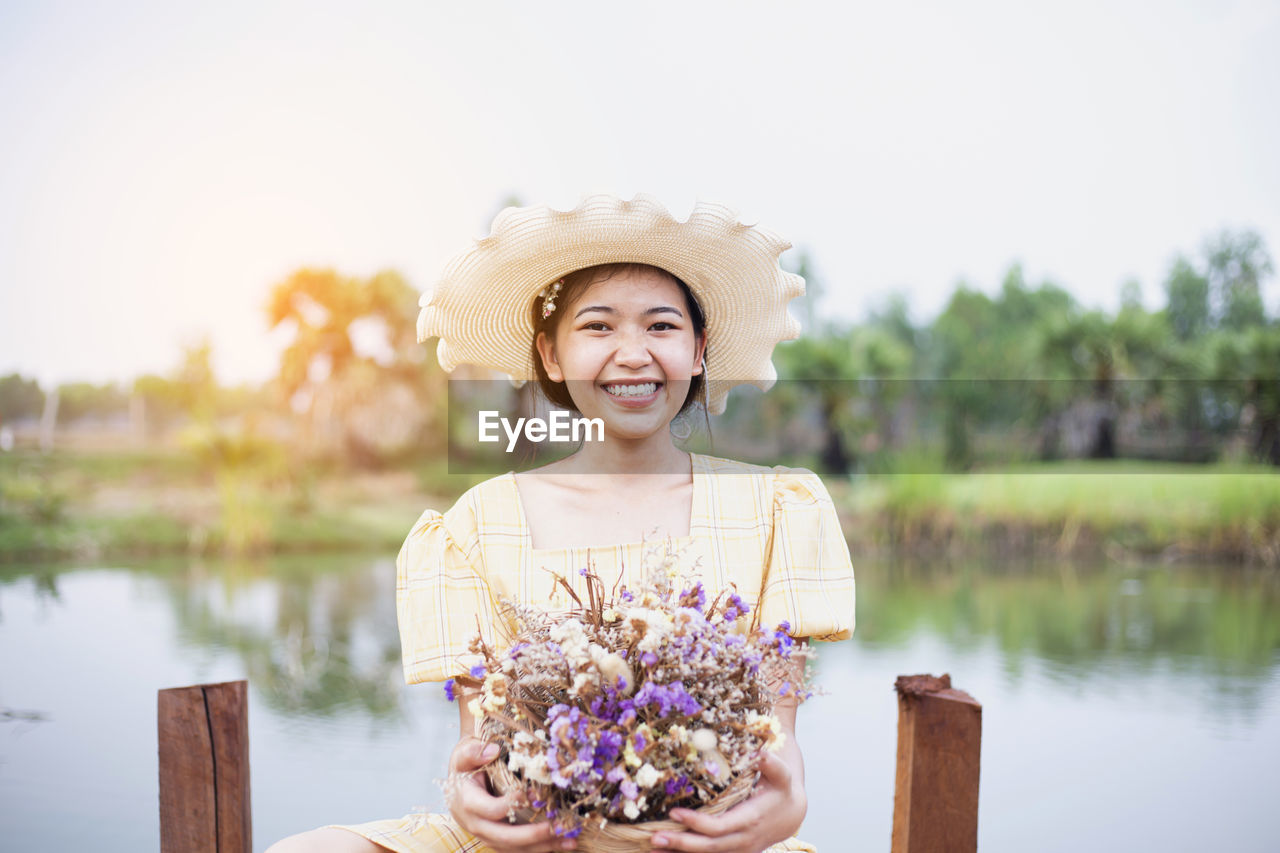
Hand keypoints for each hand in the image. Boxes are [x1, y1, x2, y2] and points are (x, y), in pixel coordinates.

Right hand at [446, 736, 576, 852]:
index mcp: (469, 803)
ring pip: (514, 849)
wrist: (458, 788)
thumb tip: (492, 751)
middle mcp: (478, 825)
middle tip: (557, 827)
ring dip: (543, 846)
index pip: (490, 810)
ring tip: (569, 841)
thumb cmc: (464, 769)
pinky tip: (563, 845)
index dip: (511, 804)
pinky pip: (519, 851)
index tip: (531, 794)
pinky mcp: (499, 841)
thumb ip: (474, 751)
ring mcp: (488, 836)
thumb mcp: (464, 756)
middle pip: (505, 837)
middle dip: (533, 835)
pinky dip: (541, 849)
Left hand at [649, 751, 805, 852]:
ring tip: (651, 848)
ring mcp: (738, 850)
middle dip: (681, 843)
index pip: (720, 827)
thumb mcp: (781, 775)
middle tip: (654, 836)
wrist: (790, 814)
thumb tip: (760, 754)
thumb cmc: (780, 789)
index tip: (674, 812)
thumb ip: (771, 764)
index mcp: (750, 819)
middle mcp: (743, 840)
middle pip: (709, 847)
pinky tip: (664, 852)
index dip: (697, 823)